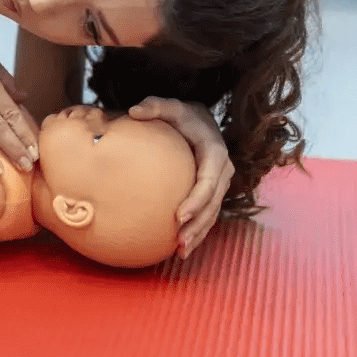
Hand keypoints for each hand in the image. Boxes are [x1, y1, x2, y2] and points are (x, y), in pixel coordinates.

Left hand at [127, 96, 233, 259]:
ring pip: (211, 214)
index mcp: (215, 153)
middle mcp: (222, 171)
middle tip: (179, 241)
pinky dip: (197, 231)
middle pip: (212, 204)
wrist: (200, 121)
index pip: (208, 181)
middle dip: (197, 225)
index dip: (196, 201)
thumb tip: (133, 110)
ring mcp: (219, 185)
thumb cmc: (182, 115)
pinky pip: (206, 215)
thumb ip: (155, 106)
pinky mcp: (211, 193)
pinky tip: (181, 248)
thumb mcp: (171, 106)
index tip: (178, 216)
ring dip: (198, 234)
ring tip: (180, 251)